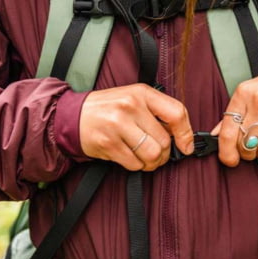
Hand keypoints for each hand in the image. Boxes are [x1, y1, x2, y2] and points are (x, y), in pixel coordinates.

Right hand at [79, 83, 194, 170]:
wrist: (71, 116)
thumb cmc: (108, 109)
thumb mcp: (134, 99)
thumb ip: (158, 112)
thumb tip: (183, 136)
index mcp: (141, 93)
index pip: (176, 112)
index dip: (186, 133)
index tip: (186, 146)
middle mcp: (130, 106)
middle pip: (164, 141)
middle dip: (164, 154)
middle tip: (156, 153)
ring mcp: (118, 124)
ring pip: (152, 155)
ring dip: (151, 163)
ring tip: (144, 158)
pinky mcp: (108, 143)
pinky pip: (134, 164)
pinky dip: (135, 165)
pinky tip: (128, 156)